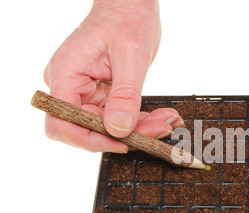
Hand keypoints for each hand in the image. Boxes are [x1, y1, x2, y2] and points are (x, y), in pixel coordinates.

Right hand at [43, 0, 182, 151]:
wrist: (130, 6)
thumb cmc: (127, 19)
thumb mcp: (131, 56)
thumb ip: (125, 94)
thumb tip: (119, 129)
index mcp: (66, 74)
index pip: (62, 121)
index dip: (89, 139)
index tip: (122, 142)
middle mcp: (70, 86)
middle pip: (85, 128)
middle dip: (121, 136)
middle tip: (156, 132)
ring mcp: (84, 92)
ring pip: (105, 127)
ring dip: (136, 131)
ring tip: (165, 123)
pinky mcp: (101, 95)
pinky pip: (117, 117)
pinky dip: (139, 121)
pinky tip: (161, 117)